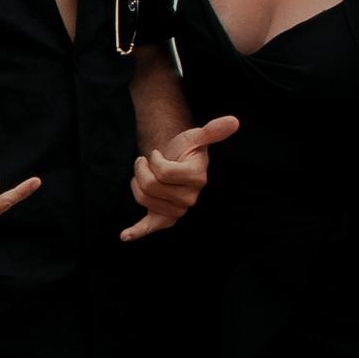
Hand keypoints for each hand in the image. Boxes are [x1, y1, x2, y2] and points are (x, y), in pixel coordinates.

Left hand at [120, 114, 238, 239]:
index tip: (157, 155)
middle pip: (150, 186)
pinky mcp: (163, 219)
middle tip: (146, 162)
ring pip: (142, 197)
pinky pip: (148, 227)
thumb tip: (234, 121)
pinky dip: (135, 232)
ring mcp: (177, 210)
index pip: (163, 172)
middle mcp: (190, 198)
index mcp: (198, 178)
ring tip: (145, 174)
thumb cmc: (185, 149)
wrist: (175, 163)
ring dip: (136, 181)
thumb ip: (212, 131)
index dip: (154, 160)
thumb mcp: (196, 137)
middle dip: (141, 169)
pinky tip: (124, 236)